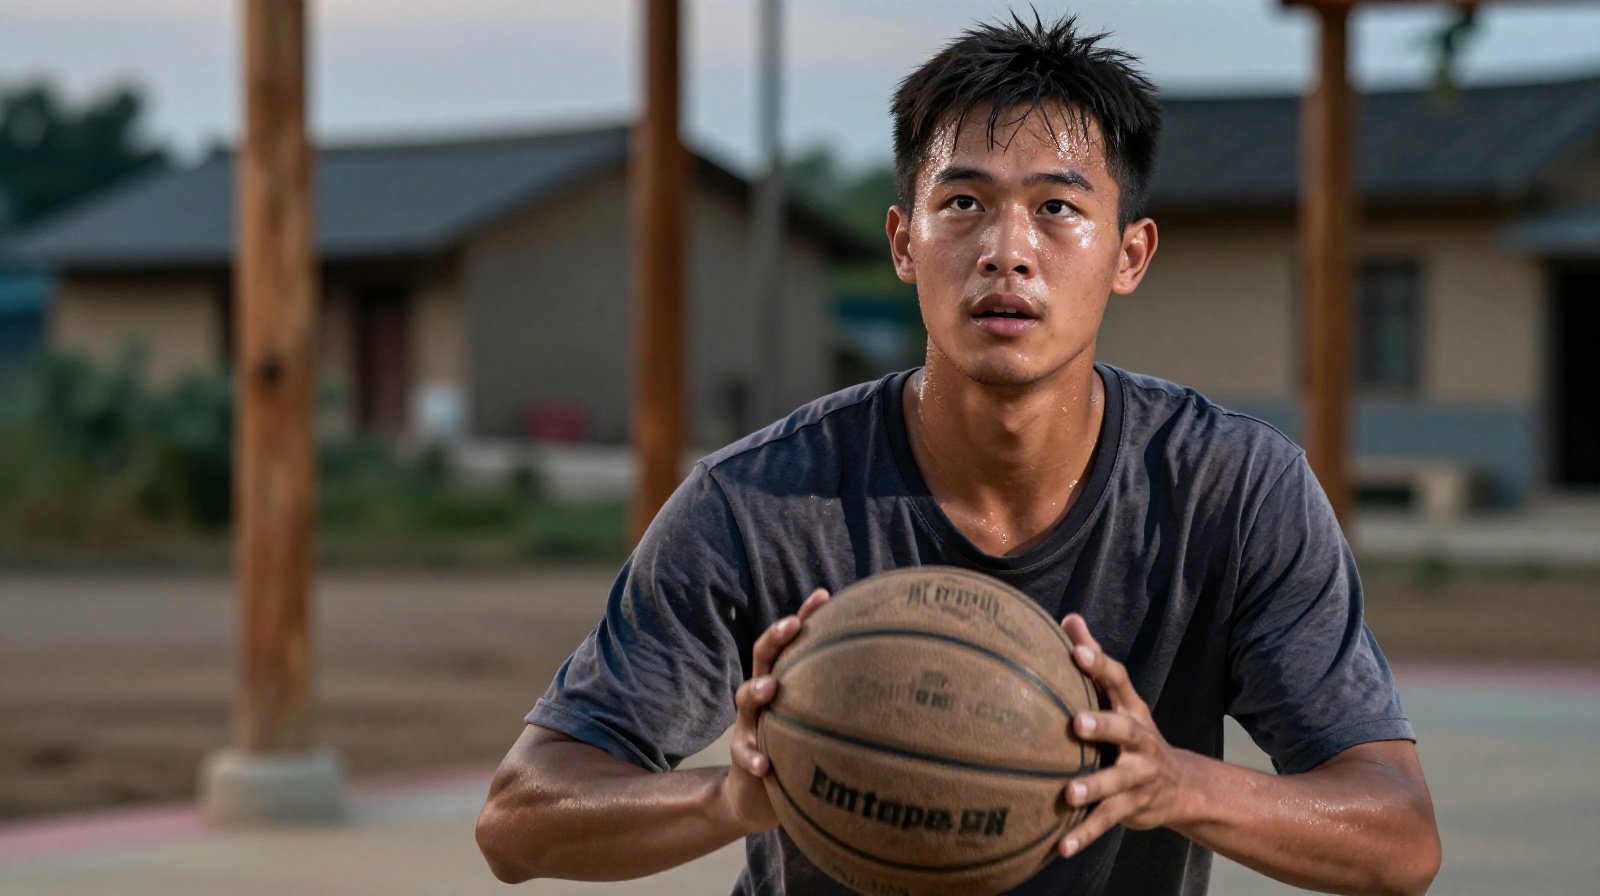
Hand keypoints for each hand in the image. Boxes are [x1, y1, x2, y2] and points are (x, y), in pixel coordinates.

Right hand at [721, 587, 830, 834]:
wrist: (757, 798)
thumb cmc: (800, 753)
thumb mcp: (822, 726)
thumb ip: (847, 707)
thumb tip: (903, 689)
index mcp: (785, 683)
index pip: (791, 642)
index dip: (804, 616)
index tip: (824, 596)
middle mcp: (763, 698)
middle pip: (762, 656)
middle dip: (776, 638)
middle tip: (793, 626)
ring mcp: (749, 725)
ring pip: (745, 699)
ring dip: (758, 690)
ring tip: (772, 688)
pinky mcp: (742, 757)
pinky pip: (743, 754)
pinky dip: (753, 756)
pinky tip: (766, 762)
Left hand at [1056, 613, 1196, 858]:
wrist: (1181, 786)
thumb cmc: (1131, 732)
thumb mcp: (1119, 698)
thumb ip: (1093, 657)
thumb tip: (1068, 616)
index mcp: (1131, 709)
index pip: (1117, 680)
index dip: (1098, 664)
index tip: (1075, 650)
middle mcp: (1139, 741)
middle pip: (1124, 730)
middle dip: (1103, 726)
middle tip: (1077, 724)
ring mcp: (1139, 776)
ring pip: (1117, 782)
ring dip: (1093, 788)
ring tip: (1068, 795)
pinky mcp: (1133, 808)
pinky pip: (1107, 822)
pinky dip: (1085, 835)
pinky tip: (1061, 847)